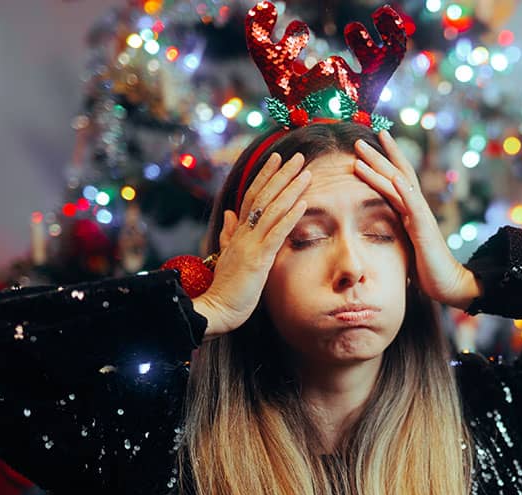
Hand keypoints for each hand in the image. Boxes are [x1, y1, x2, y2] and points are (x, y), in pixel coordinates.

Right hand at [194, 152, 311, 337]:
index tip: (277, 160)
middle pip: (263, 196)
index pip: (252, 197)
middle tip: (297, 156)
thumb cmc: (225, 289)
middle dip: (281, 175)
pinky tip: (304, 202)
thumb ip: (228, 234)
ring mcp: (250, 245)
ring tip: (305, 172)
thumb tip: (230, 214)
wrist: (215, 311)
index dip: (265, 177)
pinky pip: (277, 233)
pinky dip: (290, 216)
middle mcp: (243, 233)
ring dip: (290, 189)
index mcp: (237, 233)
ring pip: (272, 209)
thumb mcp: (227, 257)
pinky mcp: (258, 259)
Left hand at [352, 130, 481, 309]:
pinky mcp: (425, 230)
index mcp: (411, 211)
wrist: (448, 284)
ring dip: (382, 166)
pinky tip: (395, 176)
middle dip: (378, 156)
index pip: (397, 180)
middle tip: (359, 140)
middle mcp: (417, 209)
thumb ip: (393, 233)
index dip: (384, 161)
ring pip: (400, 185)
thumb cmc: (425, 269)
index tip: (369, 143)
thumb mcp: (404, 246)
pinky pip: (414, 206)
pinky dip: (404, 189)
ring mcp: (422, 217)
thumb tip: (371, 234)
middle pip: (397, 174)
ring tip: (363, 152)